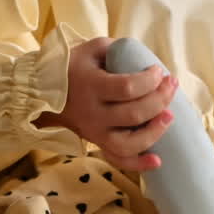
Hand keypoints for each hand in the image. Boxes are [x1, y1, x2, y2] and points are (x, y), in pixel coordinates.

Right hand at [34, 37, 176, 171]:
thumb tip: (143, 55)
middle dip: (160, 99)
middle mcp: (93, 113)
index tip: (159, 71)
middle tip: (171, 85)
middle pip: (134, 114)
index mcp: (92, 86)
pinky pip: (118, 160)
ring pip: (129, 143)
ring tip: (169, 116)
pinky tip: (157, 160)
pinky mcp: (97, 143)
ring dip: (154, 132)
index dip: (150, 80)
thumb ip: (118, 49)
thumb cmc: (72, 68)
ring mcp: (95, 132)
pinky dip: (139, 164)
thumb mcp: (92, 49)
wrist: (42, 93)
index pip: (128, 87)